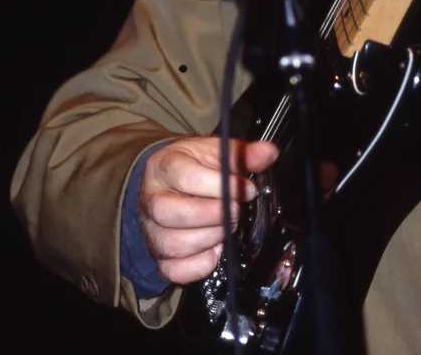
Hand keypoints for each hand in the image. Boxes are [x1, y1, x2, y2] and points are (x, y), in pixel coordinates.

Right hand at [139, 137, 279, 284]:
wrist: (170, 182)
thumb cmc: (192, 166)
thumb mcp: (215, 151)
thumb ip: (241, 153)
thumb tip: (268, 153)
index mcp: (164, 167)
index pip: (185, 177)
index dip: (219, 186)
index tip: (245, 188)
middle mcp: (152, 199)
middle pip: (169, 213)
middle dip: (212, 216)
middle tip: (236, 211)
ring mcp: (152, 230)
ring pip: (172, 244)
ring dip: (209, 239)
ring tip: (226, 228)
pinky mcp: (160, 255)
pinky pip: (173, 270)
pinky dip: (199, 266)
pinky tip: (215, 251)